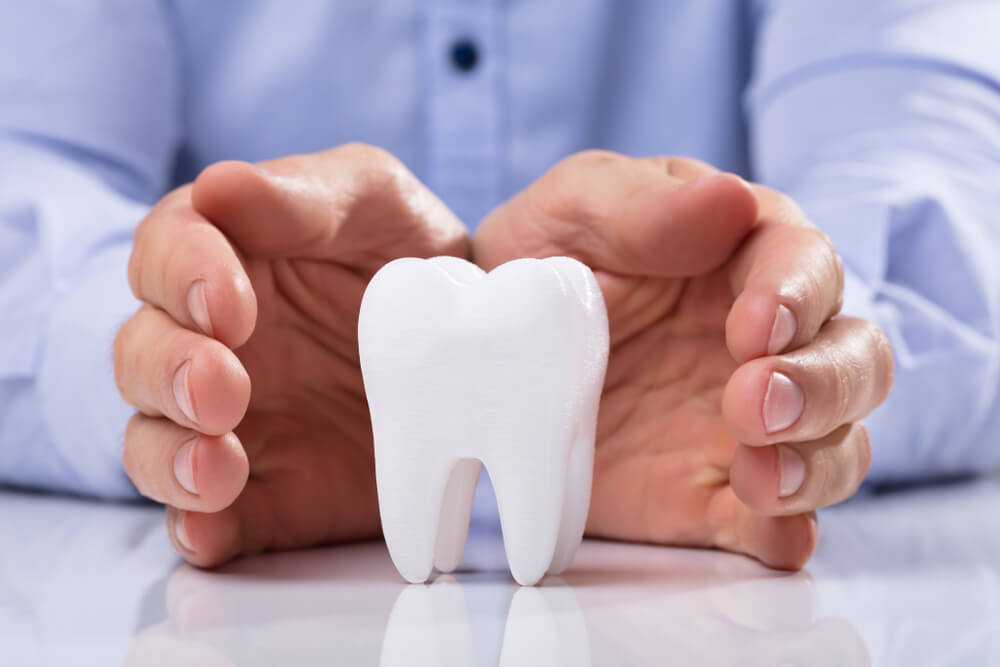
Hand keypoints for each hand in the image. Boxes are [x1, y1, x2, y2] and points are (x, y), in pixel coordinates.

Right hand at [114, 144, 468, 565]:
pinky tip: (211, 528)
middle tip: (224, 388)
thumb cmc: (408, 254)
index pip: (165, 256)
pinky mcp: (262, 494)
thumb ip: (303, 197)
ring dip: (171, 458)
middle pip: (144, 356)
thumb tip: (218, 187)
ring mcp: (230, 425)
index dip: (182, 277)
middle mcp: (209, 344)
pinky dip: (199, 528)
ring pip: (154, 443)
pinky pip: (208, 519)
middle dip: (171, 372)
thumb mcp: (374, 202)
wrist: (474, 351)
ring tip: (218, 468)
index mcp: (224, 260)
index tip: (228, 304)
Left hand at [474, 151, 893, 567]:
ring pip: (837, 445)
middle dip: (822, 384)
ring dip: (818, 463)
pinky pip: (774, 523)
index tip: (753, 327)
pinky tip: (775, 532)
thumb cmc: (541, 259)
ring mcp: (747, 426)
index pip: (807, 267)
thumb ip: (643, 206)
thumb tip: (728, 200)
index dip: (797, 296)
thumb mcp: (573, 211)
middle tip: (752, 403)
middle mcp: (768, 345)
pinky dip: (786, 531)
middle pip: (853, 361)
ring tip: (761, 475)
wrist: (485, 351)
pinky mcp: (713, 495)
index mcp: (743, 257)